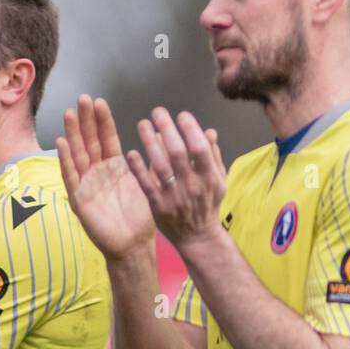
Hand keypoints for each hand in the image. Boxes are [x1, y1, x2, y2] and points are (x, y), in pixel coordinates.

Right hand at [57, 96, 155, 259]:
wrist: (134, 245)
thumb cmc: (140, 218)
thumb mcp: (146, 183)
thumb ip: (149, 162)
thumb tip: (160, 137)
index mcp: (114, 167)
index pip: (107, 138)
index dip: (102, 121)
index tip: (99, 102)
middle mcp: (98, 172)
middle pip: (90, 141)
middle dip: (86, 120)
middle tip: (83, 98)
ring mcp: (87, 184)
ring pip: (78, 154)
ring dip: (73, 134)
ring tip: (69, 113)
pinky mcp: (79, 199)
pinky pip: (71, 177)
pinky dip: (65, 160)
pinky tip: (61, 143)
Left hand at [125, 107, 226, 252]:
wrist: (198, 237)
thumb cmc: (207, 205)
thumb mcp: (217, 181)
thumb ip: (213, 156)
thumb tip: (210, 132)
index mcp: (209, 178)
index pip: (200, 148)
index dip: (191, 129)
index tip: (181, 115)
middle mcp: (193, 186)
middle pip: (178, 152)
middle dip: (167, 128)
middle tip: (158, 112)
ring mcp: (175, 197)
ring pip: (161, 166)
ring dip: (150, 142)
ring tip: (143, 124)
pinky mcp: (159, 206)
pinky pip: (147, 185)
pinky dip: (139, 169)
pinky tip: (132, 153)